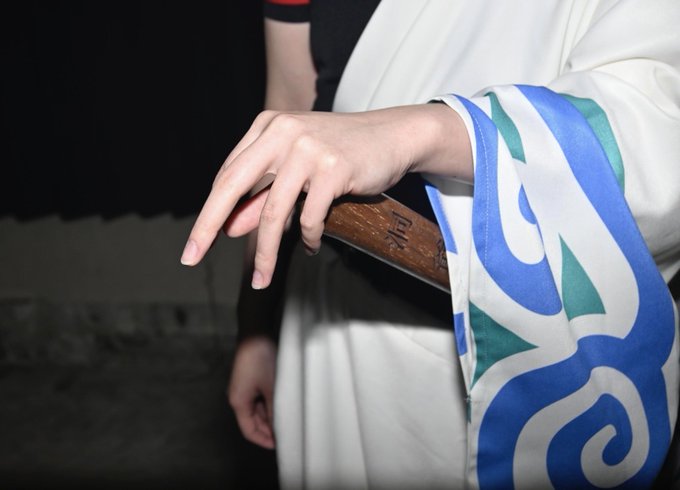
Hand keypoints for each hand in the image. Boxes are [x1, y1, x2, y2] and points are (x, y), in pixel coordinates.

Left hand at [181, 104, 470, 288]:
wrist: (392, 136)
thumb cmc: (340, 153)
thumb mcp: (296, 172)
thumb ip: (262, 195)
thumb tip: (229, 227)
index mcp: (268, 128)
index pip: (228, 175)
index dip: (209, 212)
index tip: (194, 244)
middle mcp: (283, 133)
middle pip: (233, 186)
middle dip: (207, 226)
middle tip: (190, 258)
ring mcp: (308, 148)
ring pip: (273, 210)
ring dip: (265, 251)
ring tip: (262, 278)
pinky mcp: (334, 167)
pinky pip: (310, 215)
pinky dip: (307, 237)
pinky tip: (310, 244)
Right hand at [228, 336, 277, 448]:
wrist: (255, 332)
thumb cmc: (260, 357)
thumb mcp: (271, 387)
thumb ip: (273, 410)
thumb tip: (278, 428)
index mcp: (238, 402)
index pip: (249, 431)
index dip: (264, 440)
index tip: (279, 445)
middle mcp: (238, 397)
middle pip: (252, 422)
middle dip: (269, 430)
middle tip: (288, 434)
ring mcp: (243, 388)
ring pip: (257, 411)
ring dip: (270, 417)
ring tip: (288, 420)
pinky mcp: (250, 380)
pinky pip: (259, 399)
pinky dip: (269, 405)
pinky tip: (282, 405)